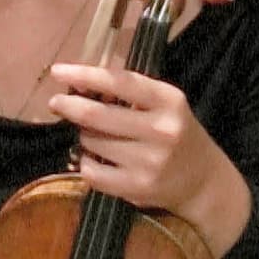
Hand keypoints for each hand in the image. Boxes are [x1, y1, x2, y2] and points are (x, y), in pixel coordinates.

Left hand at [46, 62, 253, 251]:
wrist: (203, 181)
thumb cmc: (176, 134)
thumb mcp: (164, 105)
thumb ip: (129, 93)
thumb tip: (78, 85)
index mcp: (168, 101)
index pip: (119, 82)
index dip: (85, 75)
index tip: (59, 71)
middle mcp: (161, 130)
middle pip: (97, 115)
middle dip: (69, 106)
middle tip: (56, 102)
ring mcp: (149, 161)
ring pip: (91, 142)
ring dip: (83, 136)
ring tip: (92, 136)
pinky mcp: (137, 187)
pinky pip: (92, 172)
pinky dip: (86, 163)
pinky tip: (94, 159)